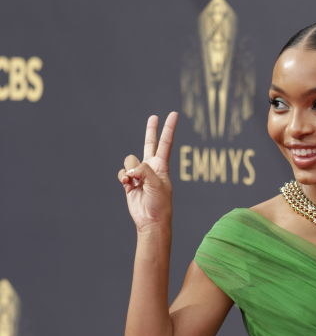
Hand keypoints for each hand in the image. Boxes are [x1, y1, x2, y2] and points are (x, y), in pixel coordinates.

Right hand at [117, 112, 177, 230]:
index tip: (174, 114)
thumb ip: (144, 170)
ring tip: (135, 182)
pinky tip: (128, 185)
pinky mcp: (129, 183)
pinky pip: (122, 173)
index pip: (166, 143)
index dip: (169, 128)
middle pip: (149, 144)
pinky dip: (123, 178)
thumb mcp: (156, 184)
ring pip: (129, 161)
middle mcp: (151, 167)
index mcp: (161, 166)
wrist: (151, 220)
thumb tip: (131, 169)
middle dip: (151, 131)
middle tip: (153, 117)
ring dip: (130, 171)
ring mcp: (139, 175)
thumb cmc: (159, 203)